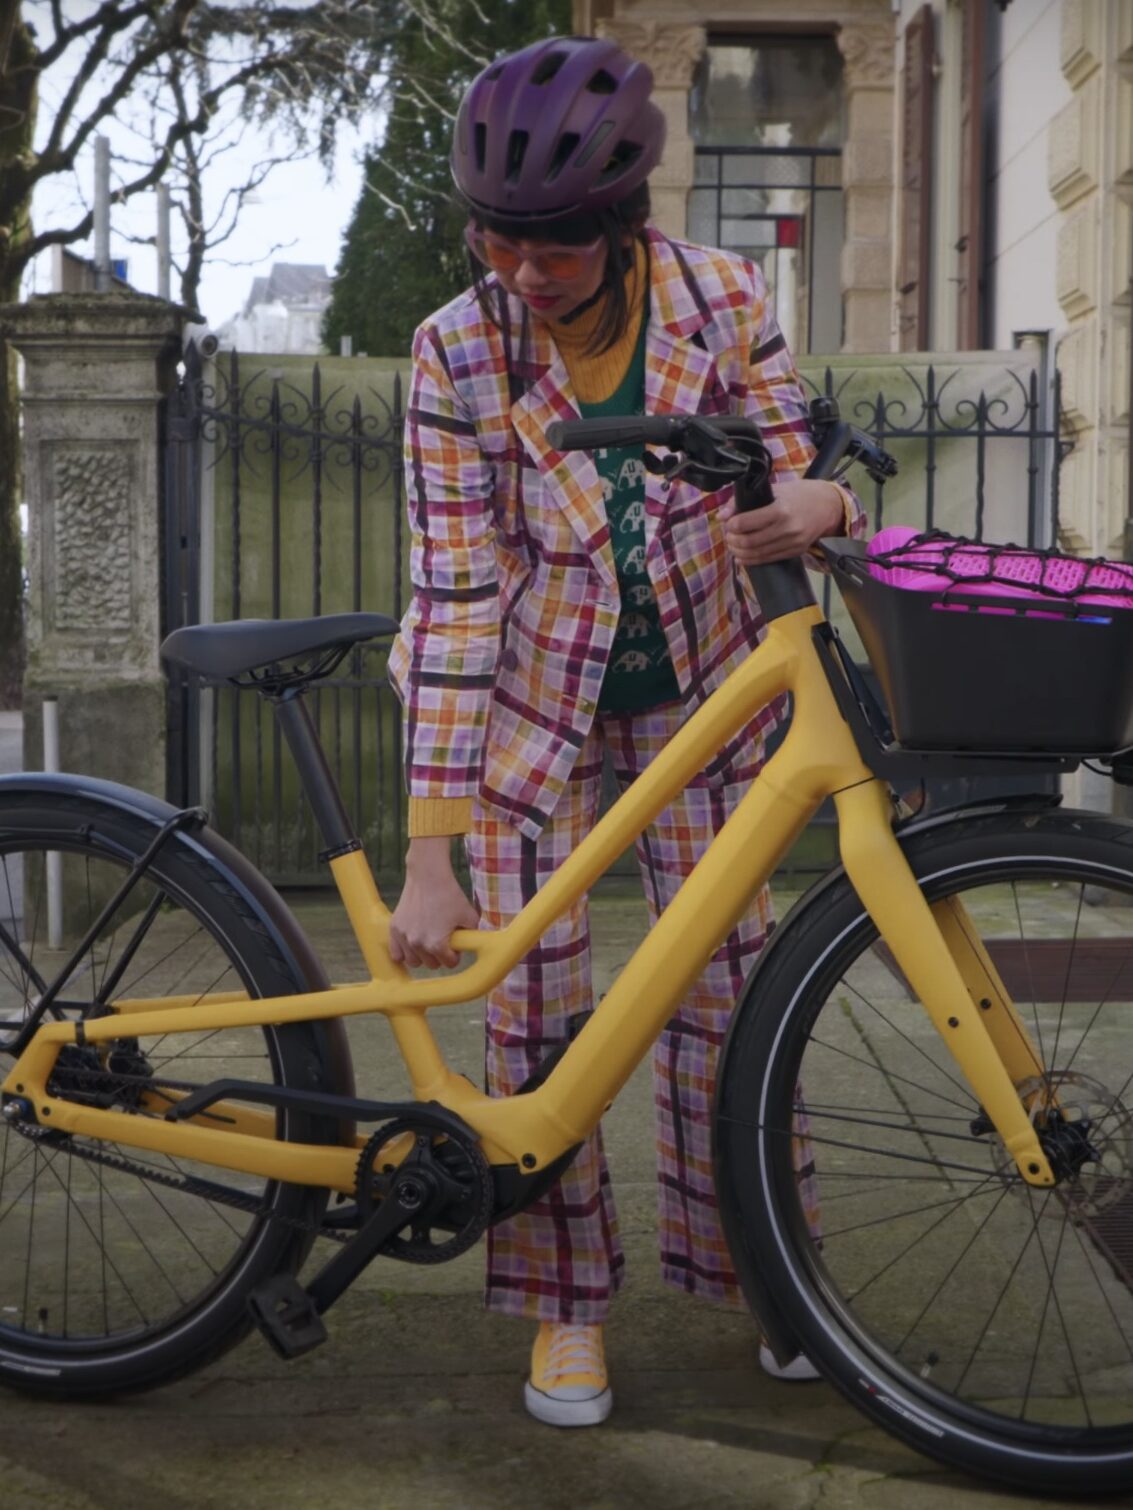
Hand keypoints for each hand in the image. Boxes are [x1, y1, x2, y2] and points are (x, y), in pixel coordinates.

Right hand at [389, 836, 479, 968]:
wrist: (428, 876)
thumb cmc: (449, 895)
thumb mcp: (470, 916)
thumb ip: (473, 936)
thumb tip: (474, 947)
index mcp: (437, 944)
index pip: (449, 963)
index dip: (455, 954)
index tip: (455, 944)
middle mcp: (418, 944)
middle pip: (432, 964)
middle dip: (439, 955)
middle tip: (443, 939)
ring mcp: (404, 937)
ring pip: (414, 962)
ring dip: (422, 955)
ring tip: (428, 940)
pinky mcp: (394, 929)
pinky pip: (396, 954)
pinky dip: (404, 952)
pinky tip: (412, 944)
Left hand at [719, 479, 844, 565]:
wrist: (828, 506)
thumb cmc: (799, 494)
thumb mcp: (774, 489)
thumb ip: (744, 501)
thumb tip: (721, 516)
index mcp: (780, 510)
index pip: (745, 523)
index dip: (731, 525)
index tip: (728, 523)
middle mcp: (787, 529)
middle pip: (749, 542)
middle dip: (733, 541)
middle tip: (728, 535)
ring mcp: (792, 543)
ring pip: (756, 555)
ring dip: (739, 552)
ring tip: (734, 545)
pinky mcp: (795, 552)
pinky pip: (768, 560)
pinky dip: (751, 560)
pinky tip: (742, 557)